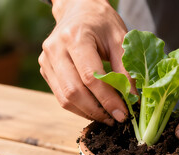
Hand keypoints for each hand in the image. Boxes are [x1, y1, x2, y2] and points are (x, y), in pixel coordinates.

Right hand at [39, 0, 133, 124]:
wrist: (78, 9)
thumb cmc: (102, 22)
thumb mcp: (119, 38)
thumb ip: (126, 68)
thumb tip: (133, 98)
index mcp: (75, 37)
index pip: (90, 77)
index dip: (108, 100)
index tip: (124, 114)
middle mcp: (55, 49)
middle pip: (74, 91)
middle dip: (98, 111)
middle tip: (116, 119)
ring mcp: (46, 60)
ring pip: (65, 98)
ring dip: (88, 112)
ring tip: (107, 117)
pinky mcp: (45, 69)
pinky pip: (61, 96)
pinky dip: (79, 107)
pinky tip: (95, 109)